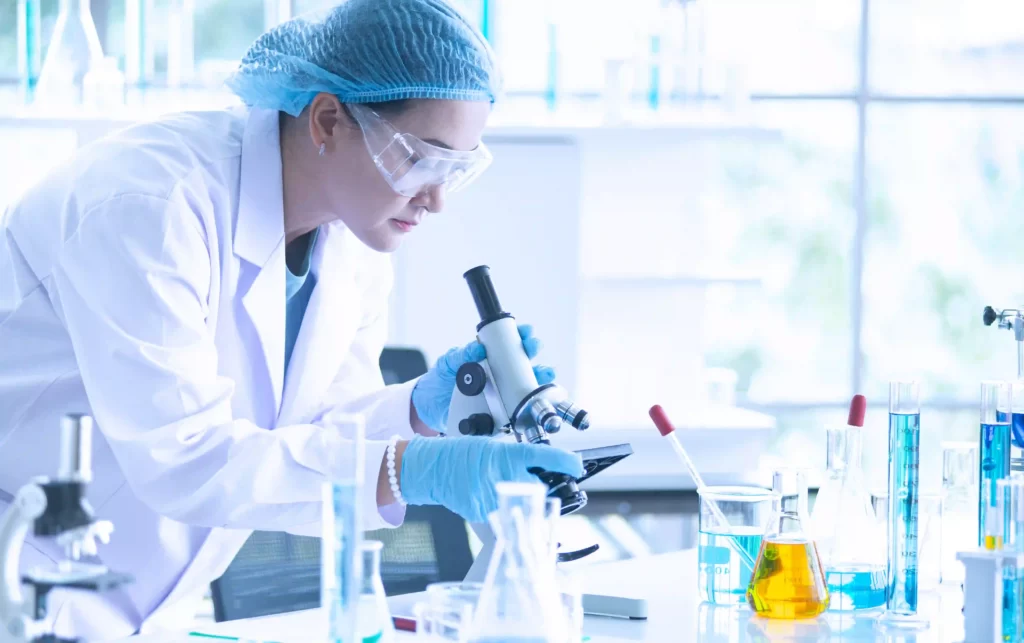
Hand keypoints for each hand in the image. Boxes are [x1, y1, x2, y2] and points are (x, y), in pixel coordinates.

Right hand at [398, 436, 582, 522]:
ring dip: (524, 498)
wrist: (433, 468)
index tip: (578, 465)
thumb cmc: (462, 453)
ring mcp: (496, 498)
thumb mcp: (495, 446)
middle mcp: (505, 477)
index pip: (548, 459)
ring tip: (507, 486)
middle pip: (542, 488)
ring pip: (525, 504)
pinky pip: (505, 513)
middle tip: (544, 481)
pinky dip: (505, 506)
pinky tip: (492, 495)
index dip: (568, 462)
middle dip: (547, 486)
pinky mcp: (486, 513)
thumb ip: (519, 458)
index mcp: (509, 456)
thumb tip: (544, 468)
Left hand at [411, 324, 554, 432]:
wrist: (428, 408)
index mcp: (489, 359)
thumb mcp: (447, 364)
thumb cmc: (440, 381)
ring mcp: (503, 394)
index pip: (510, 344)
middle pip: (524, 361)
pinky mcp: (501, 413)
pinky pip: (518, 409)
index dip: (521, 336)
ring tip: (542, 374)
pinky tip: (532, 400)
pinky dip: (528, 405)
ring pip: (528, 385)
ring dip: (539, 378)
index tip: (526, 331)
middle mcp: (500, 375)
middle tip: (533, 347)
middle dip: (533, 352)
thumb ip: (460, 355)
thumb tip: (477, 348)